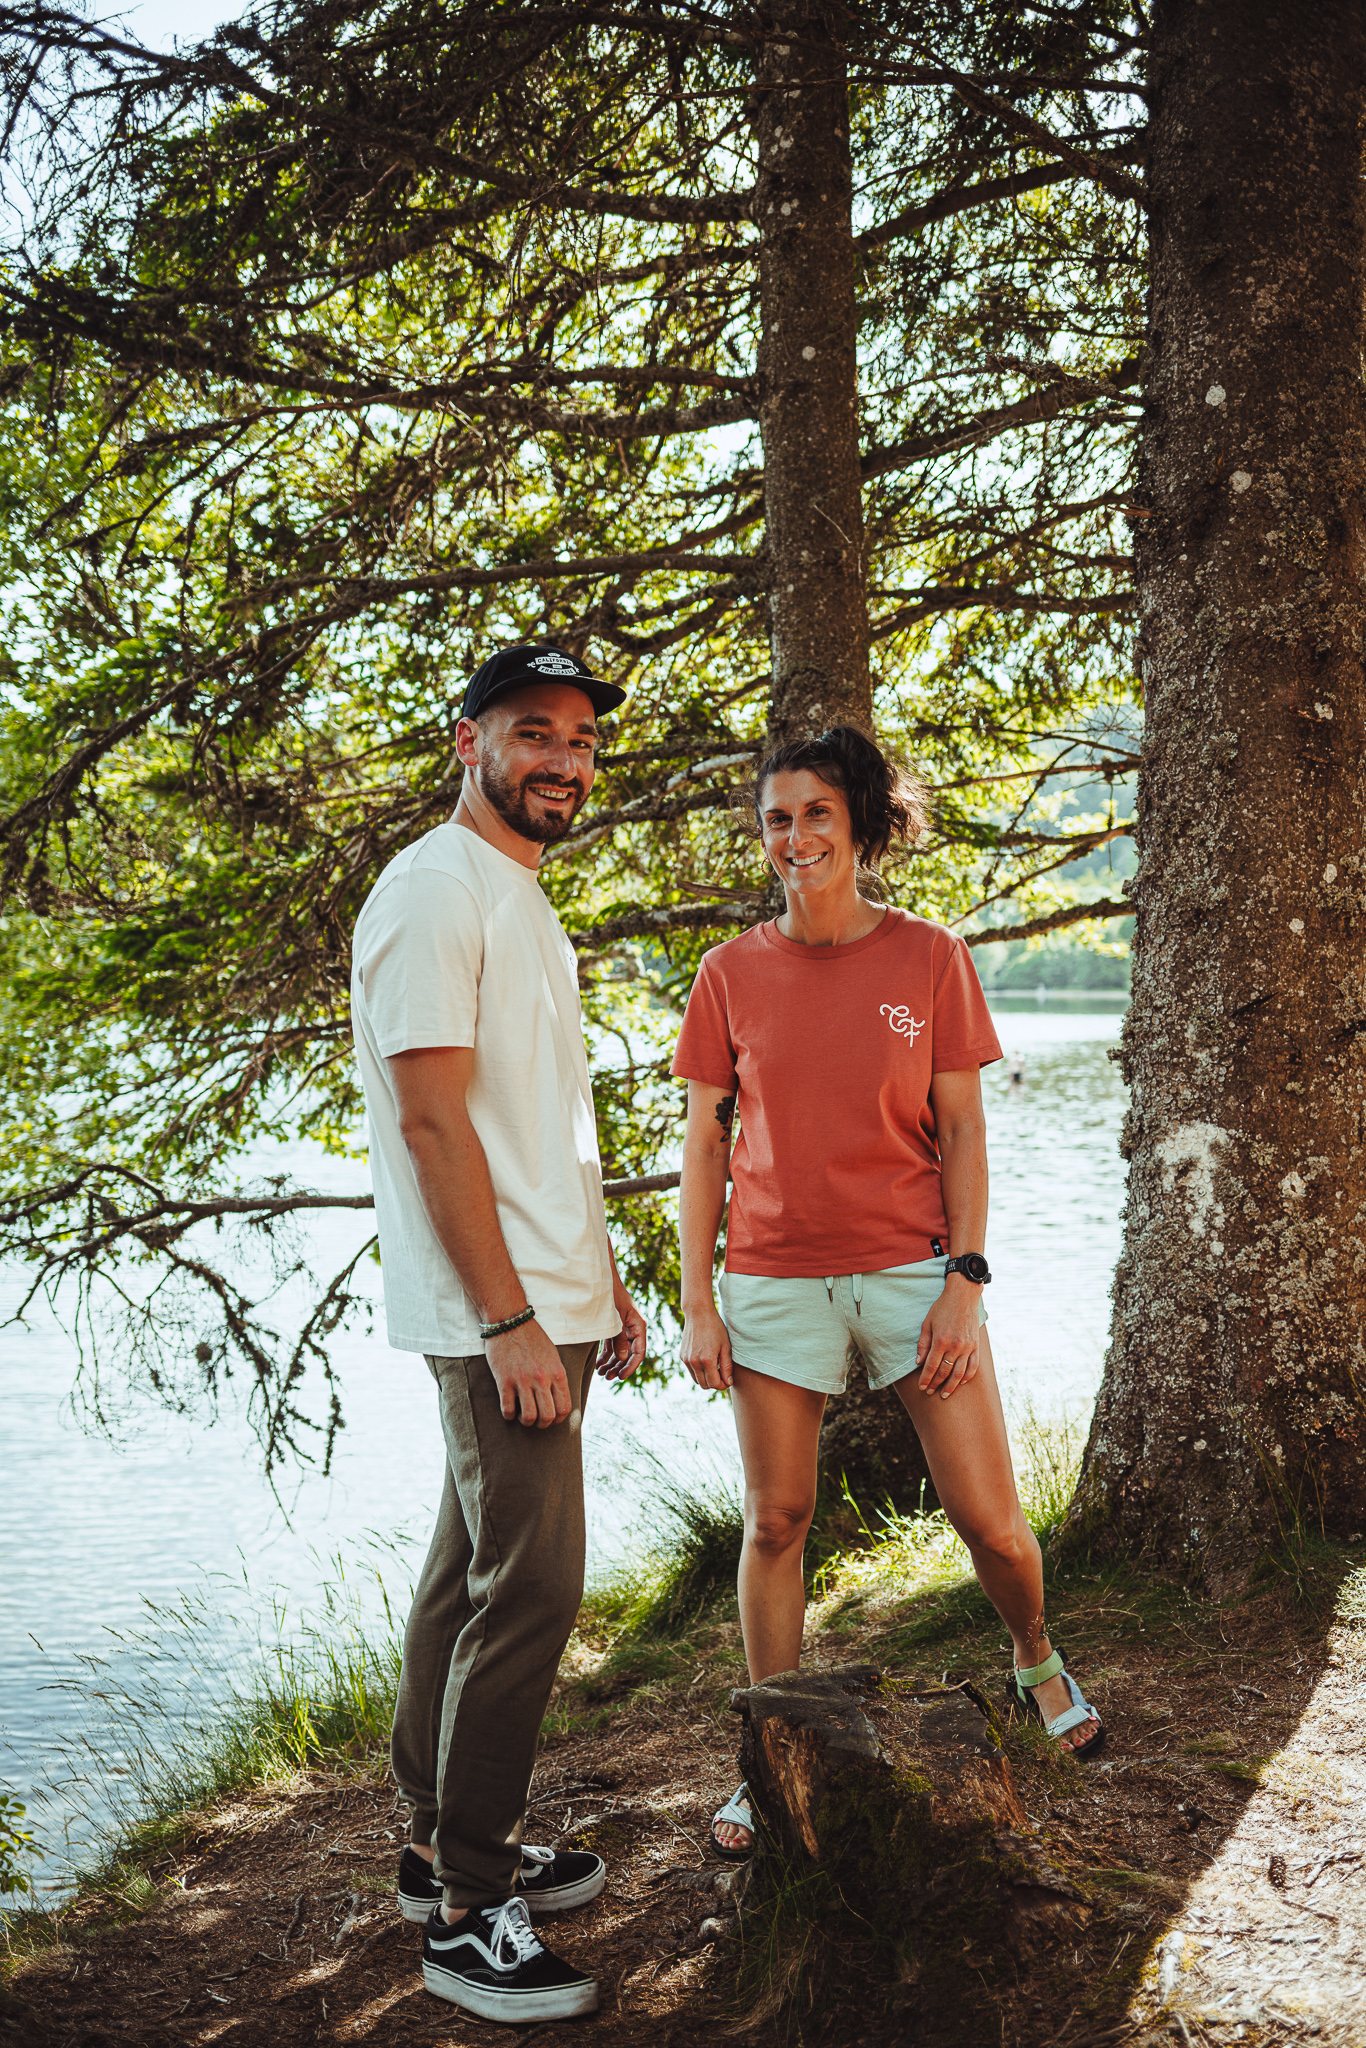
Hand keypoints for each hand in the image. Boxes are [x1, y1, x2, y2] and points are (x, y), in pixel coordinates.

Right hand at [484, 1318, 572, 1426]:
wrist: (510, 1321)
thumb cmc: (532, 1338)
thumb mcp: (553, 1355)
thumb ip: (556, 1377)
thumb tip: (558, 1398)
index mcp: (557, 1372)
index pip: (564, 1407)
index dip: (559, 1419)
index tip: (552, 1418)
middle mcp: (541, 1378)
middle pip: (547, 1416)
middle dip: (543, 1424)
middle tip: (537, 1420)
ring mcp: (522, 1380)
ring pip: (528, 1417)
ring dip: (525, 1421)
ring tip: (522, 1415)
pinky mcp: (504, 1380)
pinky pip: (507, 1409)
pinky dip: (509, 1415)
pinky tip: (509, 1408)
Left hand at [597, 1279, 646, 1380]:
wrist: (600, 1278)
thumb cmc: (609, 1295)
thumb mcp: (614, 1318)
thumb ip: (619, 1338)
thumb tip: (623, 1358)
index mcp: (638, 1325)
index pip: (639, 1352)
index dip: (631, 1366)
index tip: (621, 1377)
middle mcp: (633, 1328)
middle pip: (629, 1354)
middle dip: (619, 1367)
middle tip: (607, 1378)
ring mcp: (623, 1328)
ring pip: (621, 1351)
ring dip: (612, 1363)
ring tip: (601, 1374)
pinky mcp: (614, 1327)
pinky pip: (612, 1345)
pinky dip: (606, 1355)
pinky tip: (598, 1364)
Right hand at [680, 1302, 733, 1390]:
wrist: (698, 1313)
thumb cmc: (715, 1328)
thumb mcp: (726, 1346)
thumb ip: (727, 1366)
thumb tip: (728, 1382)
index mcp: (707, 1360)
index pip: (714, 1384)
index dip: (723, 1385)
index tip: (728, 1380)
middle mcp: (694, 1362)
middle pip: (705, 1385)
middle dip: (715, 1383)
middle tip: (722, 1375)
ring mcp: (686, 1359)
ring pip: (697, 1380)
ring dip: (706, 1378)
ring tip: (715, 1368)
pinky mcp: (682, 1356)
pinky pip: (691, 1371)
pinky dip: (699, 1371)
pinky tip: (706, 1361)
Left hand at [915, 1277, 981, 1399]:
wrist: (963, 1296)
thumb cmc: (942, 1308)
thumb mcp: (927, 1323)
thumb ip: (923, 1344)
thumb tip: (919, 1363)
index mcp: (941, 1340)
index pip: (931, 1366)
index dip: (926, 1379)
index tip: (921, 1387)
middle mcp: (955, 1346)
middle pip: (944, 1372)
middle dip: (936, 1384)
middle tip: (930, 1392)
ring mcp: (967, 1347)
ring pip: (959, 1373)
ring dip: (951, 1386)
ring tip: (944, 1394)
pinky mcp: (976, 1345)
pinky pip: (973, 1366)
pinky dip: (967, 1377)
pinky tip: (960, 1383)